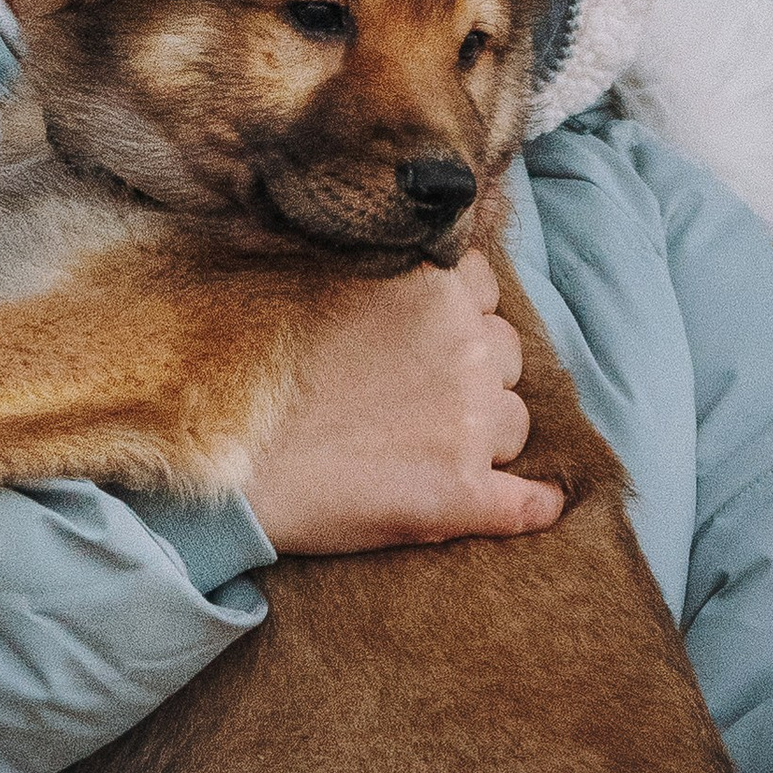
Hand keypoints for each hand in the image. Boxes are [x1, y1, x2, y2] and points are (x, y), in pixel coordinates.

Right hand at [241, 255, 562, 553]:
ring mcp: (471, 423)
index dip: (458, 316)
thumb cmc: (258, 370)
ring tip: (422, 449)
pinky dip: (538, 504)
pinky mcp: (465, 494)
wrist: (231, 461)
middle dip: (474, 373)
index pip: (483, 292)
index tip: (424, 338)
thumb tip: (418, 268)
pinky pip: (530, 502)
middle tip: (414, 398)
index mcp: (433, 289)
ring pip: (514, 423)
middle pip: (505, 356)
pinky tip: (541, 504)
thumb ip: (384, 270)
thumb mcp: (320, 280)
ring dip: (486, 433)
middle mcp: (466, 348)